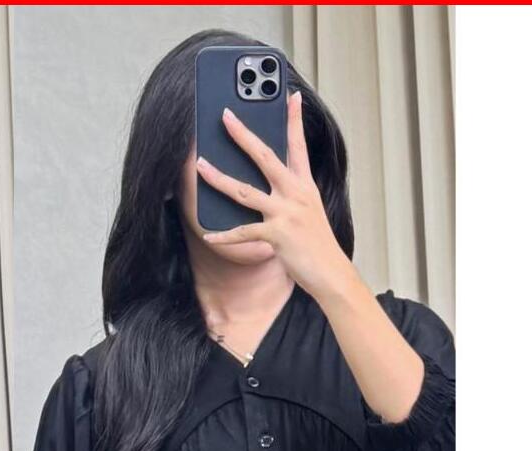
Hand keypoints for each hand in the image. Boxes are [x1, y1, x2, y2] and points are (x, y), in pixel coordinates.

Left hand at [195, 91, 356, 301]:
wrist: (331, 273)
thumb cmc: (317, 245)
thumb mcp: (309, 213)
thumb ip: (291, 197)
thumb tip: (269, 189)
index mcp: (305, 186)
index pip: (299, 146)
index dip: (294, 120)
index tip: (290, 96)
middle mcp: (295, 194)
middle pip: (264, 157)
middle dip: (243, 135)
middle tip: (225, 117)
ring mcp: (285, 213)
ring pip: (244, 191)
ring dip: (219, 178)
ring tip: (200, 167)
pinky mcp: (276, 235)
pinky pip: (243, 233)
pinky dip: (224, 236)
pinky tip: (209, 234)